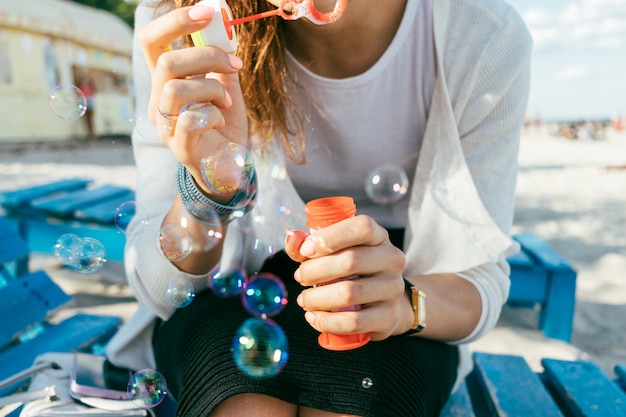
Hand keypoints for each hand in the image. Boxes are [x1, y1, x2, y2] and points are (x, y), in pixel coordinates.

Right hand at [139, 4, 247, 196]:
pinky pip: (191, 121)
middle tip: (235, 63)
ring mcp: (165, 126)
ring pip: (175, 90)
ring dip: (212, 89)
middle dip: (207, 55)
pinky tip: (220, 120)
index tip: (208, 11)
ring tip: (226, 101)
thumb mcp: (226, 88)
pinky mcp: (179, 148)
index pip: (151, 42)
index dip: (175, 21)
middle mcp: (158, 101)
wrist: (231, 166)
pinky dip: (214, 115)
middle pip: (167, 63)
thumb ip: (222, 63)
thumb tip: (225, 29)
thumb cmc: (224, 126)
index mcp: (165, 81)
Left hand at [284, 215, 413, 339]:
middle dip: (315, 271)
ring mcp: (393, 289)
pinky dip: (327, 321)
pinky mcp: (389, 316)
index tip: (306, 251)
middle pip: (351, 261)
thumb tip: (293, 240)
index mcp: (378, 237)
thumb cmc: (354, 271)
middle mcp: (391, 260)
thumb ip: (308, 244)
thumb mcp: (335, 252)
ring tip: (305, 300)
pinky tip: (314, 317)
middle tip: (301, 278)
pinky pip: (354, 322)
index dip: (330, 237)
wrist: (387, 303)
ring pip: (349, 293)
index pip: (362, 227)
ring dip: (317, 298)